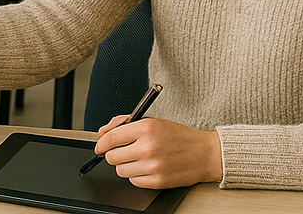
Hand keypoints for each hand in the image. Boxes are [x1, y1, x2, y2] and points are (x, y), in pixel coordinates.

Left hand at [94, 115, 223, 188]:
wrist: (203, 153)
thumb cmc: (177, 135)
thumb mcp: (150, 121)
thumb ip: (123, 123)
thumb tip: (102, 132)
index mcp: (145, 128)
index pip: (111, 138)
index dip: (101, 143)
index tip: (99, 146)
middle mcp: (147, 147)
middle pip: (112, 157)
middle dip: (113, 155)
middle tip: (120, 152)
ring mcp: (153, 166)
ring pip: (121, 171)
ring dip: (124, 166)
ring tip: (136, 159)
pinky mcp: (158, 181)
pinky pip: (134, 181)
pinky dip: (136, 176)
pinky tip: (145, 168)